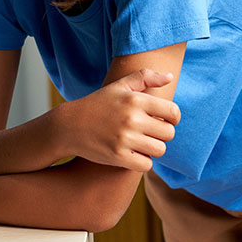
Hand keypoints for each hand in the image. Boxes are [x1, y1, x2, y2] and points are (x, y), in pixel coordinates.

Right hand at [54, 68, 180, 171]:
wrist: (68, 126)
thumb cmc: (97, 104)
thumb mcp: (118, 87)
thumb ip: (144, 77)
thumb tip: (170, 77)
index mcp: (135, 100)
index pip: (173, 112)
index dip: (172, 118)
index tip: (162, 120)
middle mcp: (131, 118)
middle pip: (168, 133)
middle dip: (160, 134)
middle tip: (147, 133)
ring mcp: (124, 138)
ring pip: (159, 150)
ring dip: (152, 149)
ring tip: (139, 143)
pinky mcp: (118, 156)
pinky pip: (146, 164)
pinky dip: (141, 162)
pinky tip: (131, 154)